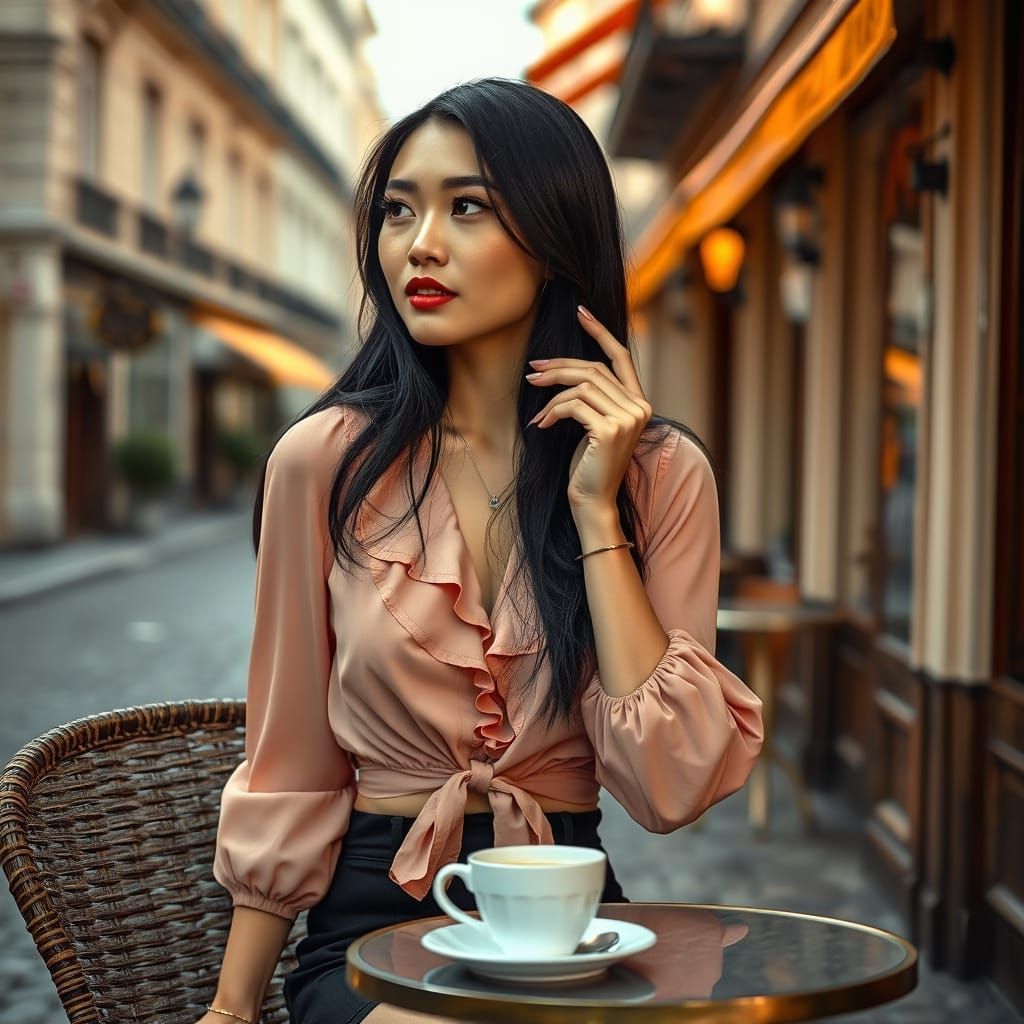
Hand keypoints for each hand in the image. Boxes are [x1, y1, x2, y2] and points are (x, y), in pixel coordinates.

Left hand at [526, 305, 651, 510]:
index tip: (580, 312)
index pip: (621, 357)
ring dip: (551, 395)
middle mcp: (640, 408)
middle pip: (593, 370)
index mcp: (640, 403)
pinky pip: (572, 406)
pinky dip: (552, 412)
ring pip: (581, 386)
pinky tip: (540, 425)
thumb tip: (558, 370)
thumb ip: (591, 397)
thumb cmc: (588, 465)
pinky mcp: (610, 430)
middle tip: (532, 371)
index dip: (600, 332)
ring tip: (535, 408)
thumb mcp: (592, 424)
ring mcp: (628, 419)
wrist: (593, 502)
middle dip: (559, 367)